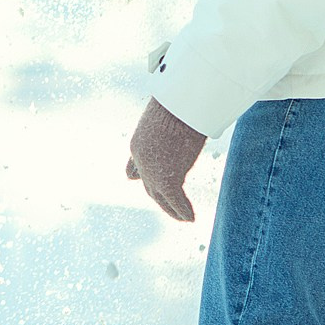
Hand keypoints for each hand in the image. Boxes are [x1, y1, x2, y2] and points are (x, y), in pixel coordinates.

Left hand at [126, 98, 207, 221]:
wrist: (177, 109)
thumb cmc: (174, 106)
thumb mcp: (162, 117)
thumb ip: (162, 128)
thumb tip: (177, 119)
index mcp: (137, 146)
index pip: (134, 166)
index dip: (136, 173)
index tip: (133, 178)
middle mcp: (141, 163)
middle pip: (149, 186)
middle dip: (158, 197)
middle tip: (169, 207)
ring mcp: (153, 174)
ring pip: (161, 198)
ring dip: (172, 209)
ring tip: (182, 217)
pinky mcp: (168, 182)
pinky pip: (177, 202)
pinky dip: (184, 211)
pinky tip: (191, 218)